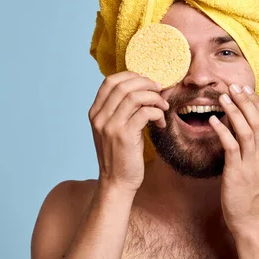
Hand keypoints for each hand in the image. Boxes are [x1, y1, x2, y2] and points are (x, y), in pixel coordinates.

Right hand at [88, 72, 168, 192]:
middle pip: (124, 85)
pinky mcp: (125, 136)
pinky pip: (145, 112)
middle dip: (147, 84)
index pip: (110, 81)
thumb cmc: (120, 155)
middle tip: (160, 91)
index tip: (147, 82)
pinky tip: (161, 123)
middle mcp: (100, 117)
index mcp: (95, 112)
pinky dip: (157, 113)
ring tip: (163, 107)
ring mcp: (110, 126)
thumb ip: (121, 109)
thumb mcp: (113, 129)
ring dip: (155, 98)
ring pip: (136, 96)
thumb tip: (143, 88)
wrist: (116, 182)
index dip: (131, 76)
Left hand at [209, 84, 258, 235]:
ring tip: (223, 97)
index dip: (257, 103)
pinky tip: (213, 121)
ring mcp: (253, 164)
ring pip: (246, 129)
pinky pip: (231, 146)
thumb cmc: (256, 200)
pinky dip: (222, 130)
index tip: (247, 90)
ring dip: (234, 111)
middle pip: (258, 120)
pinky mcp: (238, 173)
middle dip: (246, 100)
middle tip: (234, 86)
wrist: (254, 224)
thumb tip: (253, 138)